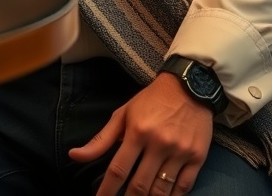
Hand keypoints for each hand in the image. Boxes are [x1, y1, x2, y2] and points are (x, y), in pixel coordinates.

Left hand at [69, 72, 212, 195]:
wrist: (190, 85)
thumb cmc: (152, 100)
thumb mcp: (124, 114)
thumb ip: (101, 139)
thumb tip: (74, 155)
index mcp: (137, 131)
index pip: (118, 170)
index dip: (106, 191)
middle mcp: (159, 143)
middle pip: (139, 186)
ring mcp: (180, 151)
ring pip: (161, 191)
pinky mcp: (198, 157)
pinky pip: (183, 188)